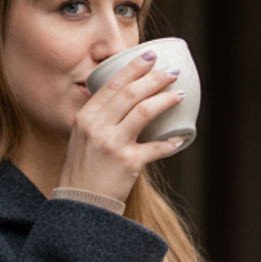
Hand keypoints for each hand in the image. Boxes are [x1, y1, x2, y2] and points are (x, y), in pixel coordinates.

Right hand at [59, 53, 186, 201]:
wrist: (81, 206)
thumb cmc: (83, 172)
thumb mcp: (82, 138)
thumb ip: (99, 120)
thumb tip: (126, 104)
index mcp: (85, 117)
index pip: (111, 85)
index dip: (133, 68)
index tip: (149, 56)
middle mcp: (97, 127)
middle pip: (130, 93)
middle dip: (154, 79)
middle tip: (172, 72)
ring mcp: (113, 144)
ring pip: (143, 112)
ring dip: (165, 100)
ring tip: (179, 95)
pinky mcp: (128, 163)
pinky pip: (155, 148)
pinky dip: (169, 143)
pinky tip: (180, 138)